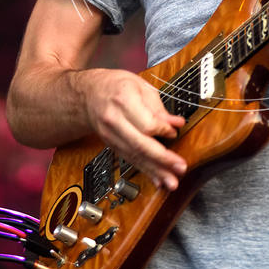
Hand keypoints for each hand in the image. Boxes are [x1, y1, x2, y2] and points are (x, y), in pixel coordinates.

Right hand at [78, 68, 186, 190]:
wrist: (88, 95)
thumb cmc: (116, 86)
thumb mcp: (140, 86)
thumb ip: (158, 107)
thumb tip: (176, 123)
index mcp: (123, 100)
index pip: (146, 123)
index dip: (163, 130)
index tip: (174, 132)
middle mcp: (114, 121)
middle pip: (140, 144)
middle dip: (162, 159)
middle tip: (180, 167)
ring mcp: (111, 136)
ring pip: (135, 156)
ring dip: (155, 171)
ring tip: (172, 182)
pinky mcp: (112, 146)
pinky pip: (130, 160)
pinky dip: (145, 171)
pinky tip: (157, 180)